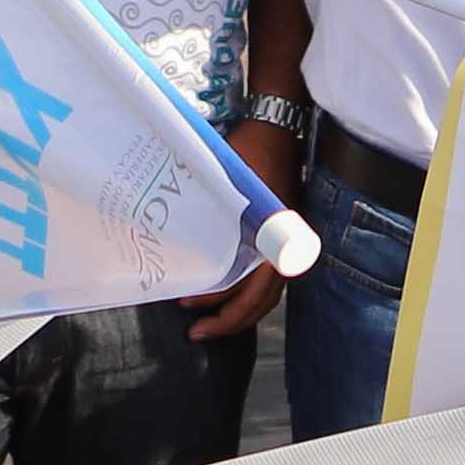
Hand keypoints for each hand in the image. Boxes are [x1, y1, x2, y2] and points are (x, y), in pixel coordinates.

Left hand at [185, 119, 304, 340]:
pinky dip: (247, 296)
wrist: (278, 131)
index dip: (222, 302)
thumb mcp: (229, 181)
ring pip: (266, 295)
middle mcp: (285, 248)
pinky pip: (266, 280)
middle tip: (196, 333)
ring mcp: (285, 245)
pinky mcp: (279, 240)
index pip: (253, 287)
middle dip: (230, 322)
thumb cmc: (251, 153)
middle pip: (263, 301)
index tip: (190, 302)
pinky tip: (224, 298)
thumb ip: (215, 213)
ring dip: (239, 313)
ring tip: (208, 323)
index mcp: (276, 238)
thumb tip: (179, 245)